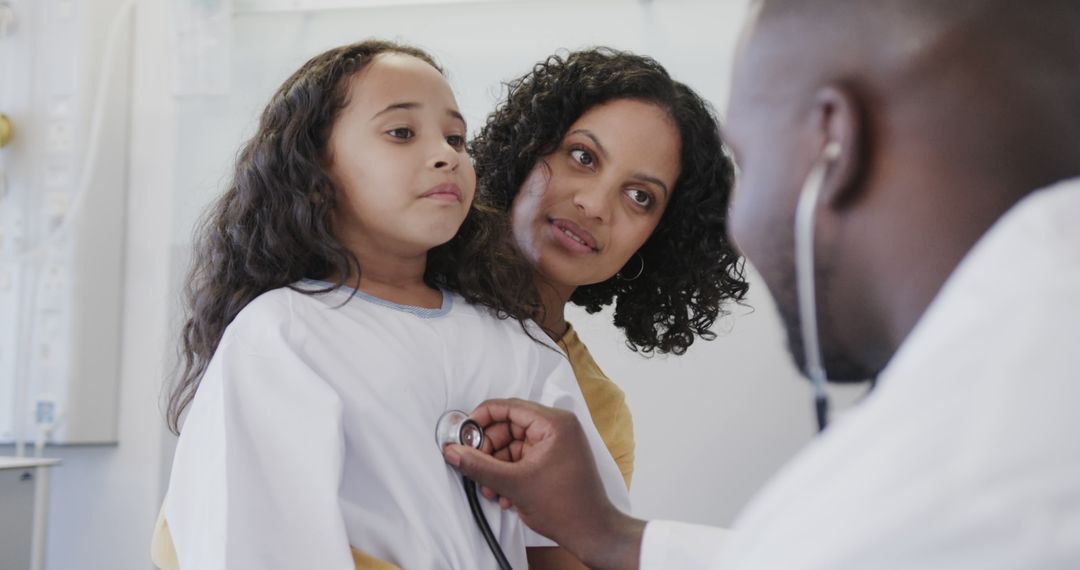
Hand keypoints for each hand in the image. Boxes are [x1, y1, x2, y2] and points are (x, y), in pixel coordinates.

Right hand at [442, 398, 644, 569]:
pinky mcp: (553, 459)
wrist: (591, 532)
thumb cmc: (566, 506)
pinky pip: (522, 457)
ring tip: (490, 489)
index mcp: (554, 423)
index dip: (482, 418)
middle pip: (508, 427)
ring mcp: (556, 443)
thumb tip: (454, 451)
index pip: (509, 407)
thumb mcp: (514, 484)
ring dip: (497, 466)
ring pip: (513, 445)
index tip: (463, 433)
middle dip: (489, 450)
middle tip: (474, 466)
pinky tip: (504, 493)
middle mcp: (557, 428)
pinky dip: (509, 473)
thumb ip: (479, 465)